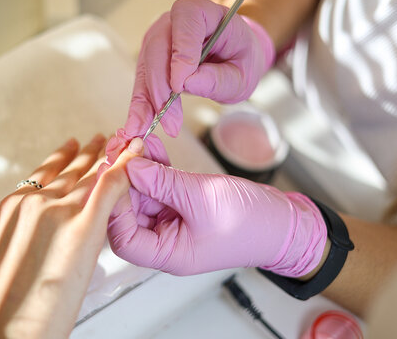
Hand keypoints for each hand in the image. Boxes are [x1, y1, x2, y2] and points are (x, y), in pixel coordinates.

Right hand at [0, 135, 142, 338]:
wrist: (12, 330)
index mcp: (13, 205)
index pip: (43, 172)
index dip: (61, 157)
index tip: (72, 146)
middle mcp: (37, 202)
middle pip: (70, 170)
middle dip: (90, 153)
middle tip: (103, 138)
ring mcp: (60, 211)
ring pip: (92, 174)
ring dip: (111, 156)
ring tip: (124, 143)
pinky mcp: (85, 226)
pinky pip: (110, 187)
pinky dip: (124, 169)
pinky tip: (135, 156)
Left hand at [107, 156, 326, 276]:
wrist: (282, 222)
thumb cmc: (250, 223)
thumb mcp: (201, 198)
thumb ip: (163, 183)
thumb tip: (130, 167)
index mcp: (167, 254)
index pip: (124, 238)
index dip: (115, 206)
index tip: (114, 174)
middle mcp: (165, 241)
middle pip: (130, 213)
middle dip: (124, 180)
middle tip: (121, 150)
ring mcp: (173, 222)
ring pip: (144, 195)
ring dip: (139, 169)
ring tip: (136, 142)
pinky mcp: (182, 205)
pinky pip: (161, 186)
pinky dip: (156, 167)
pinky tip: (152, 146)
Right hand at [125, 0, 274, 137]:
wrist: (232, 58)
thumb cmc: (239, 59)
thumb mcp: (242, 73)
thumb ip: (219, 78)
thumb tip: (187, 84)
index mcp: (202, 13)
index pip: (185, 22)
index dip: (180, 54)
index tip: (180, 86)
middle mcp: (173, 23)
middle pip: (157, 50)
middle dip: (160, 89)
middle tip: (170, 121)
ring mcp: (157, 40)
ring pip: (145, 69)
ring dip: (147, 102)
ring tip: (148, 129)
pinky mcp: (149, 60)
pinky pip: (142, 83)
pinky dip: (140, 106)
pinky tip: (137, 126)